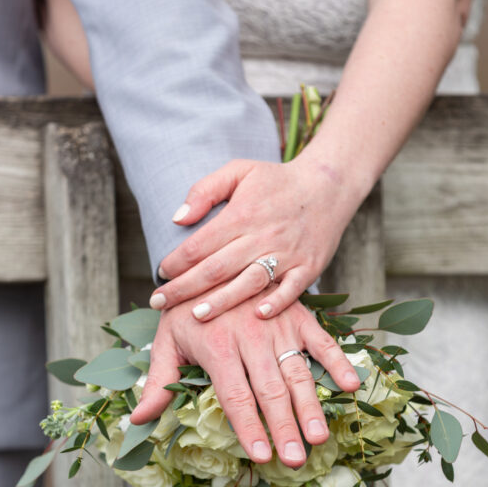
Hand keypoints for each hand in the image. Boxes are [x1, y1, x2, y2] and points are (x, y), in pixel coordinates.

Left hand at [131, 288, 360, 467]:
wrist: (213, 259)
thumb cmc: (188, 309)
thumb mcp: (167, 340)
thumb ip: (158, 382)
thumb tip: (139, 420)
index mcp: (218, 346)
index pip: (235, 396)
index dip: (249, 427)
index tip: (260, 456)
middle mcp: (251, 336)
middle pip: (270, 390)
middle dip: (283, 428)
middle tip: (295, 461)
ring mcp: (278, 325)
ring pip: (297, 372)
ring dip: (310, 405)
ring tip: (320, 436)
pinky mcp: (299, 315)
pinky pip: (323, 341)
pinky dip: (339, 362)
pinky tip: (352, 387)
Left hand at [149, 155, 366, 321]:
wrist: (328, 186)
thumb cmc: (277, 181)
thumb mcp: (239, 170)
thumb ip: (206, 190)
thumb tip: (178, 218)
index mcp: (242, 213)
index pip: (200, 243)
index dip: (176, 261)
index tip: (160, 273)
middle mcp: (263, 236)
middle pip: (217, 267)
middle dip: (184, 287)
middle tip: (159, 303)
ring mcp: (288, 254)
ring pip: (249, 282)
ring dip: (221, 301)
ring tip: (195, 316)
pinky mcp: (308, 268)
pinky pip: (291, 290)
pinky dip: (277, 303)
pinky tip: (258, 316)